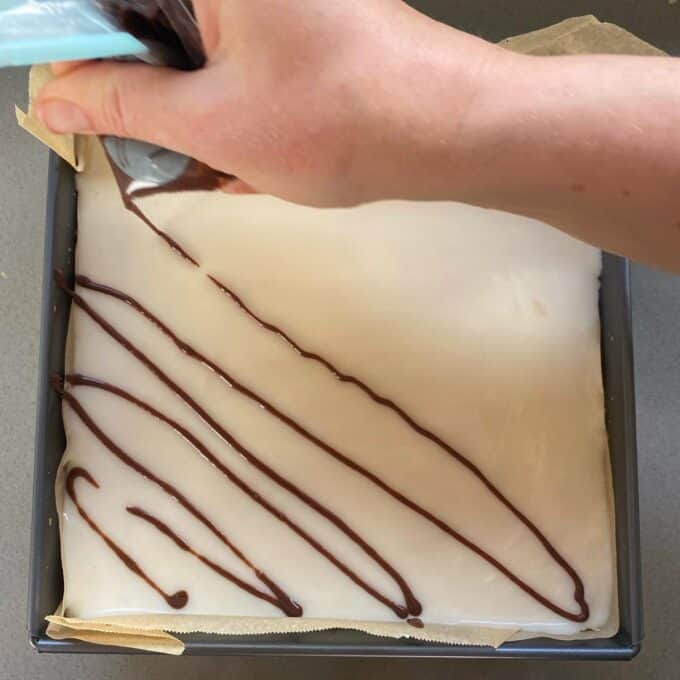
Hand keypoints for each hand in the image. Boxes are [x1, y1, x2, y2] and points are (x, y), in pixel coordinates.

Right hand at [36, 0, 506, 206]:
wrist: (449, 131)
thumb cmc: (339, 121)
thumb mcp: (213, 124)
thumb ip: (126, 104)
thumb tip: (61, 96)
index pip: (109, 2)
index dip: (82, 51)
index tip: (78, 102)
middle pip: (158, 24)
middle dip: (157, 92)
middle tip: (170, 147)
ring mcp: (283, 3)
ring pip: (205, 52)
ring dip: (203, 111)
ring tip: (231, 161)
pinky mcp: (307, 25)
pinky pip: (248, 62)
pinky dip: (242, 107)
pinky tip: (261, 154)